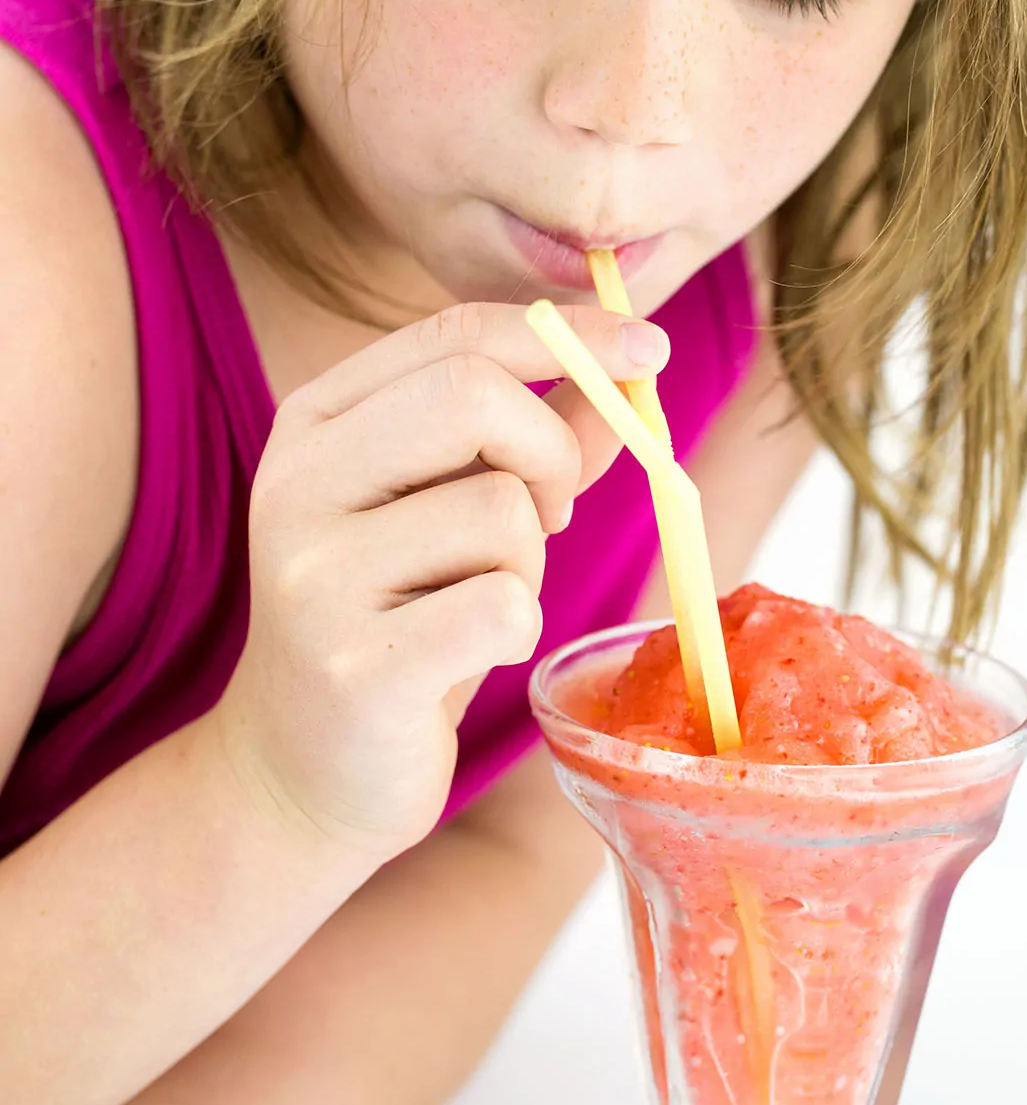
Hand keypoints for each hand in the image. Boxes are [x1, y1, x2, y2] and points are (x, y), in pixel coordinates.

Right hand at [207, 301, 669, 859]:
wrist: (298, 771)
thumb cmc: (394, 619)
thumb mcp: (450, 509)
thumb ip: (536, 437)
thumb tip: (630, 372)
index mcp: (314, 423)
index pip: (453, 333)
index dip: (569, 335)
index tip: (651, 351)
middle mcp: (296, 484)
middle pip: (471, 395)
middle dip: (549, 452)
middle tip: (552, 515)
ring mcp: (314, 576)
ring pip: (500, 511)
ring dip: (528, 562)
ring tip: (478, 604)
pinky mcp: (355, 666)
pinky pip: (502, 606)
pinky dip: (515, 628)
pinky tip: (468, 655)